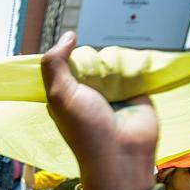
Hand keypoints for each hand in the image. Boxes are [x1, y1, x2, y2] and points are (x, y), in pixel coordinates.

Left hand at [41, 32, 156, 189]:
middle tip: (95, 73)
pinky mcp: (133, 90)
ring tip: (113, 75)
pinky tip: (130, 69)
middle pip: (87, 59)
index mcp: (64, 93)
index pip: (62, 65)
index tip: (71, 52)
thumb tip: (67, 36)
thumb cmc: (86, 129)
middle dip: (92, 58)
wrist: (122, 153)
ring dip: (113, 62)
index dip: (65, 56)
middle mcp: (86, 91)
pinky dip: (132, 66)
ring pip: (109, 62)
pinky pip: (132, 69)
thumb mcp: (60, 94)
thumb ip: (55, 64)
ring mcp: (110, 91)